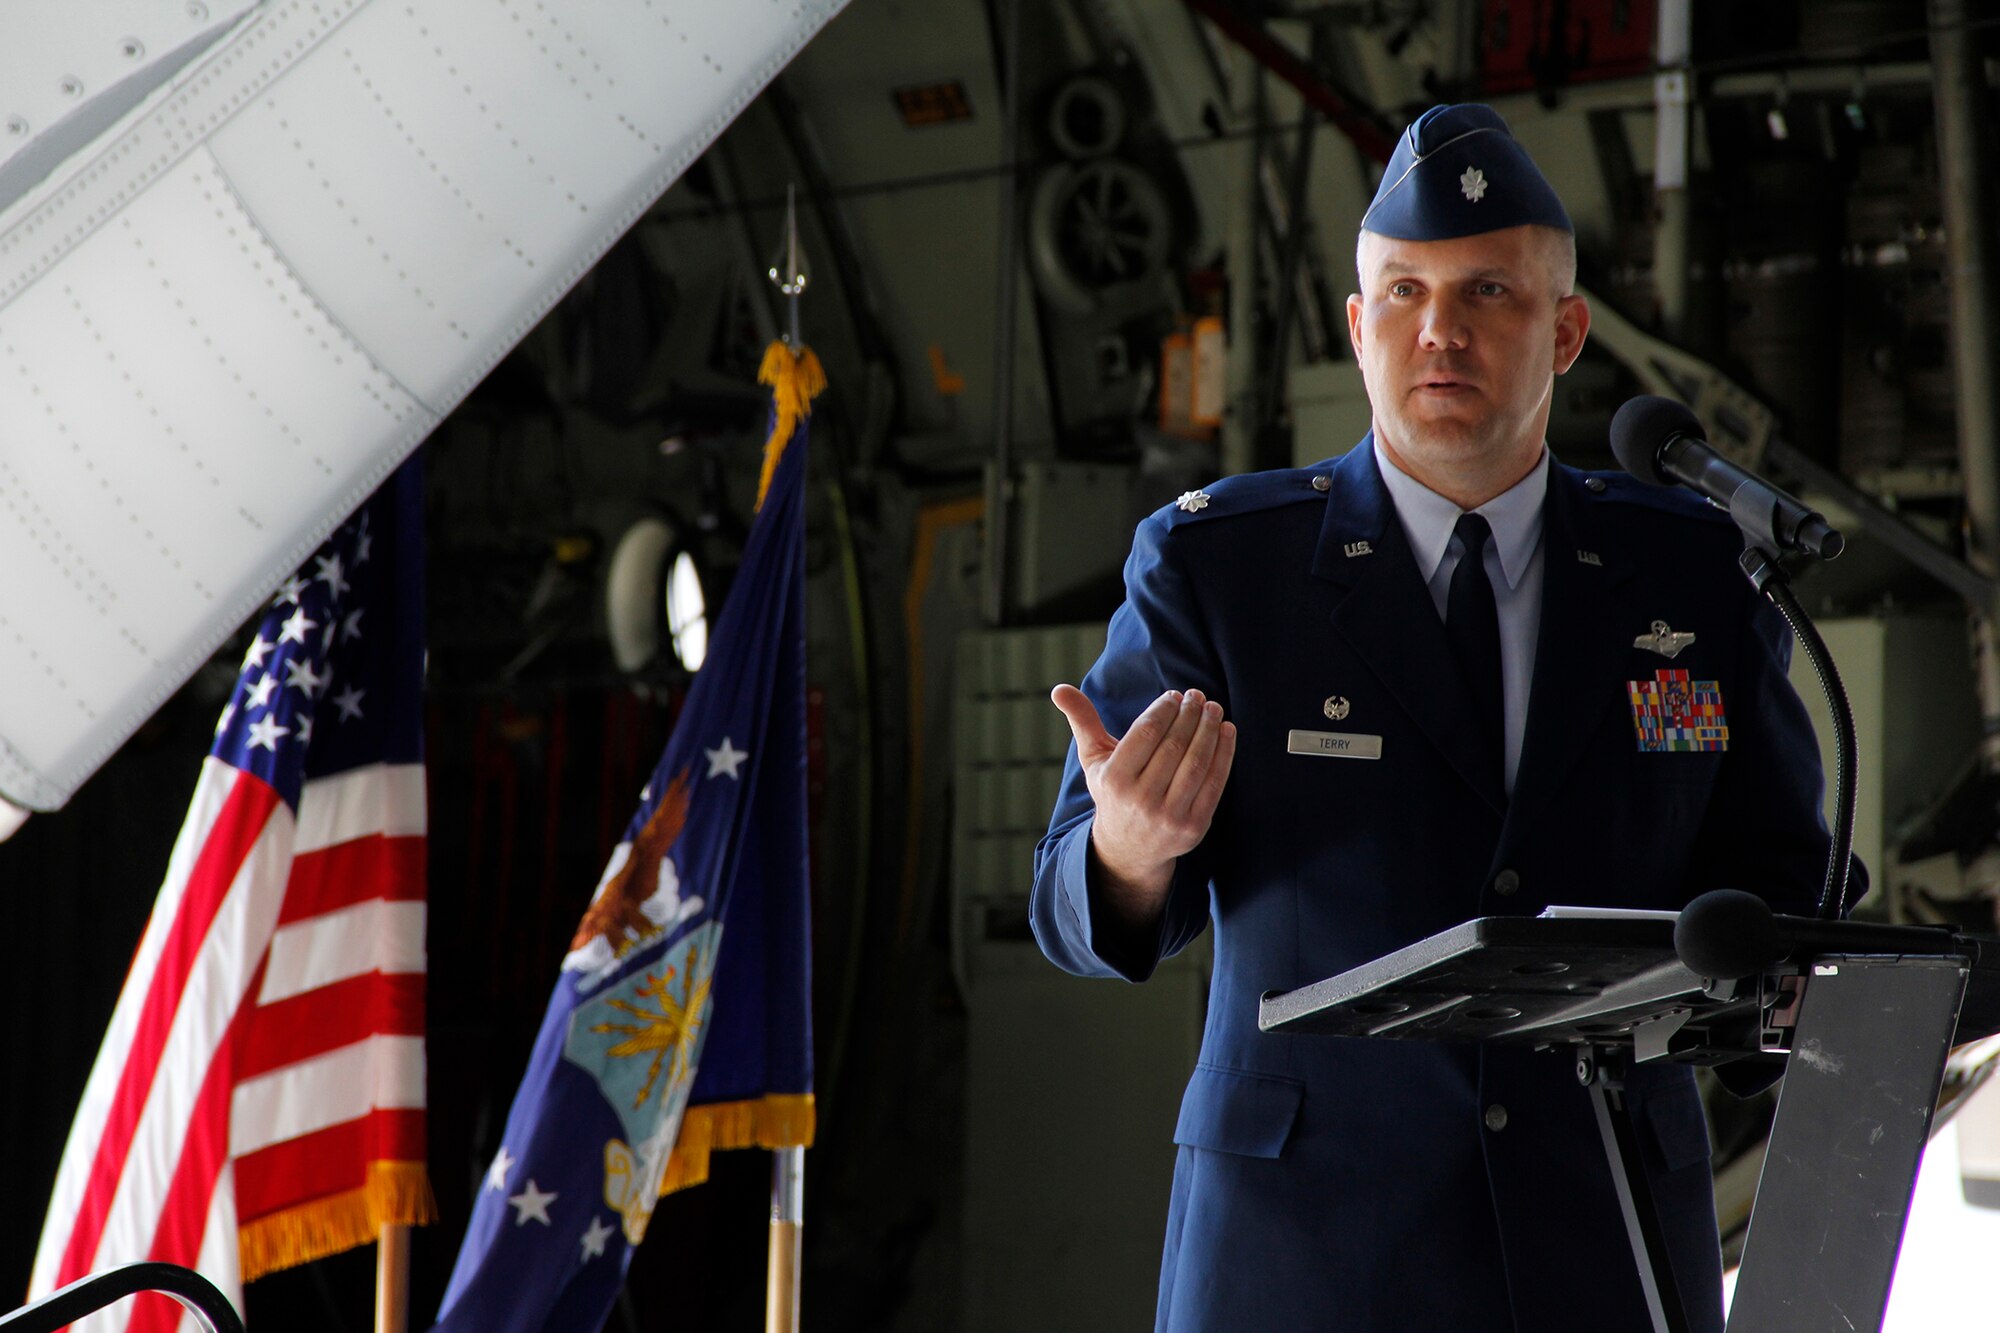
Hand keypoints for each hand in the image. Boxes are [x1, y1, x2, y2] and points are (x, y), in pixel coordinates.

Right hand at [1051, 684, 1236, 924]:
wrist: (1129, 849)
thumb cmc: (1113, 791)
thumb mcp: (1094, 760)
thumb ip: (1082, 722)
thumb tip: (1059, 689)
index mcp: (1114, 780)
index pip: (1146, 733)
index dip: (1165, 710)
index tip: (1176, 695)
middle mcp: (1140, 800)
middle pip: (1174, 746)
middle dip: (1190, 715)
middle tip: (1199, 696)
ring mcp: (1169, 816)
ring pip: (1196, 762)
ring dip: (1210, 730)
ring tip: (1214, 709)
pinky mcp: (1194, 827)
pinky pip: (1214, 783)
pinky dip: (1224, 754)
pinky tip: (1227, 731)